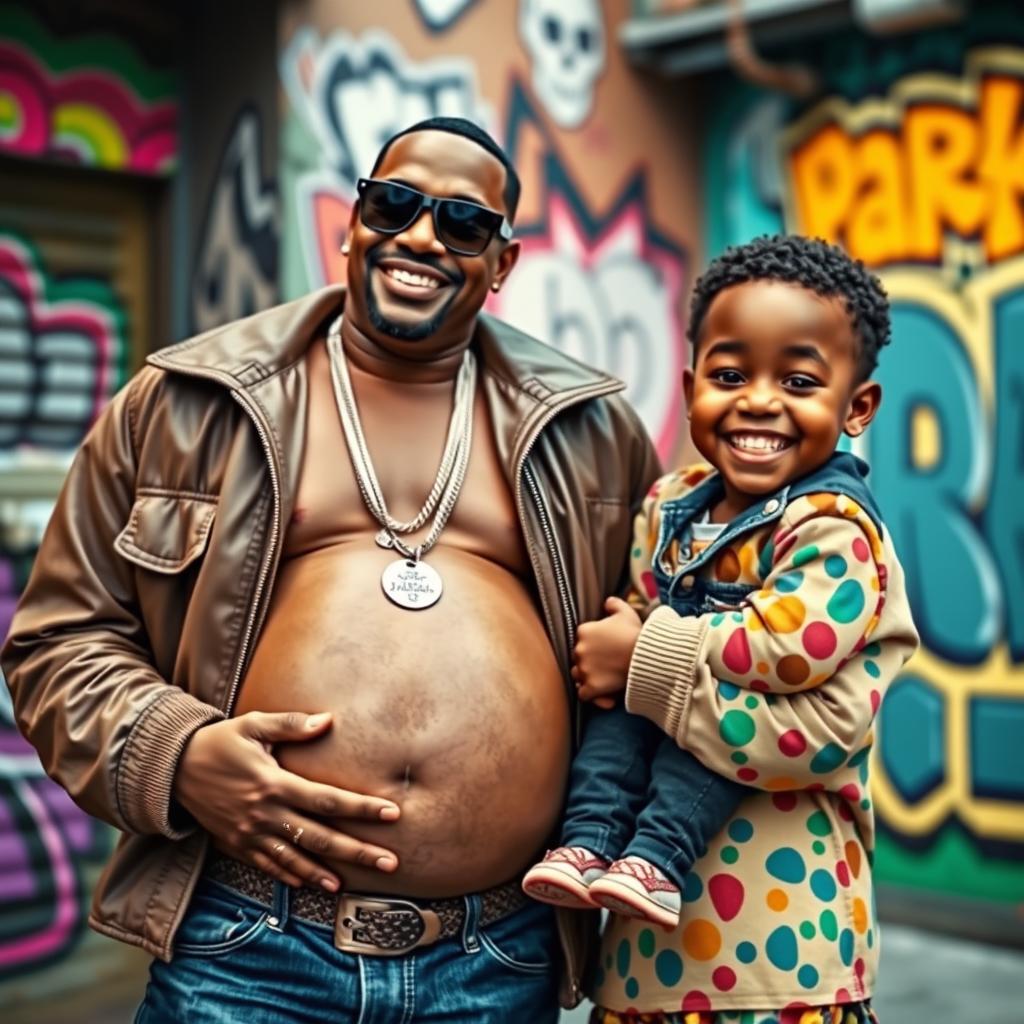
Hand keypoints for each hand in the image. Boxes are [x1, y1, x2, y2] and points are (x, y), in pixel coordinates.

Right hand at [173, 711, 399, 890]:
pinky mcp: (236, 844)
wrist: (172, 769)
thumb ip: (290, 724)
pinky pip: (268, 866)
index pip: (328, 800)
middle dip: (357, 851)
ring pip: (295, 858)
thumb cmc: (220, 742)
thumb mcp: (253, 725)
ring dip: (325, 872)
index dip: (361, 808)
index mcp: (274, 783)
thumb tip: (327, 720)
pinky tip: (311, 883)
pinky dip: (291, 876)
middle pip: (320, 836)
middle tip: (389, 863)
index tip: (391, 814)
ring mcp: (249, 834)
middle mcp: (265, 814)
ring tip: (352, 883)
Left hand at [572, 596, 642, 707]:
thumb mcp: (627, 613)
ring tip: (601, 678)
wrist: (646, 656)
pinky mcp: (592, 687)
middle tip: (604, 663)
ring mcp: (584, 669)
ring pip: (577, 674)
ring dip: (586, 676)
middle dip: (588, 660)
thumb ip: (614, 604)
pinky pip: (583, 694)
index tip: (603, 648)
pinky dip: (591, 694)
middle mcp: (579, 650)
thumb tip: (608, 602)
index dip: (591, 644)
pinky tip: (601, 693)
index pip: (581, 638)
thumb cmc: (636, 634)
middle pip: (577, 657)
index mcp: (584, 631)